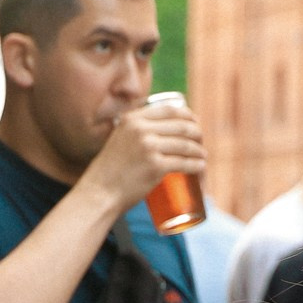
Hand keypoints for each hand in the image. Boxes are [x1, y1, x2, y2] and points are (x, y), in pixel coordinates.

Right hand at [82, 96, 204, 215]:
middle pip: (182, 126)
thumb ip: (134, 132)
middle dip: (197, 134)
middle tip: (200, 143)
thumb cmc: (109, 171)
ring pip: (186, 145)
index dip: (188, 115)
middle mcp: (141, 129)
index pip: (169, 109)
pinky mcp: (155, 166)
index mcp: (133, 119)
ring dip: (199, 151)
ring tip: (202, 157)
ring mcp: (149, 147)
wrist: (99, 193)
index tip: (194, 123)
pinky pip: (184, 163)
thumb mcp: (119, 140)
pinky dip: (197, 166)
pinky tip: (201, 168)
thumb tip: (157, 132)